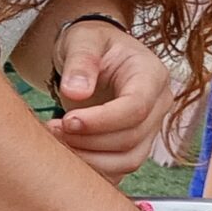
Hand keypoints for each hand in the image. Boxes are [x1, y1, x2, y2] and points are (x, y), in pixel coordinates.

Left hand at [49, 24, 174, 180]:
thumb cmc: (92, 43)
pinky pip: (118, 170)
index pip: (135, 109)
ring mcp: (149, 129)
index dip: (101, 122)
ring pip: (127, 161)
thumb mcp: (83, 40)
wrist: (96, 56)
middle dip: (88, 141)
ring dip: (89, 160)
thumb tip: (76, 91)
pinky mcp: (133, 146)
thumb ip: (80, 61)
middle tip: (53, 130)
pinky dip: (92, 169)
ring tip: (58, 142)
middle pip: (131, 139)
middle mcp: (158, 105)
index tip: (67, 121)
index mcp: (152, 75)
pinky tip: (67, 154)